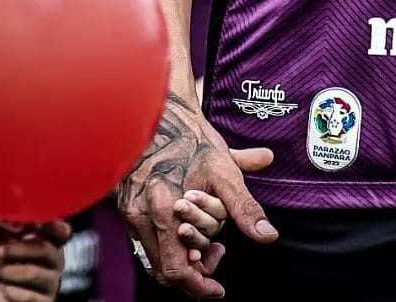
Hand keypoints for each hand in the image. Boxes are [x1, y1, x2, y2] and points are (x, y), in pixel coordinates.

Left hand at [0, 219, 71, 301]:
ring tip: (0, 272)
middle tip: (1, 250)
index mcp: (49, 241)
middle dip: (23, 248)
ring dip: (16, 271)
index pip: (62, 231)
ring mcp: (50, 283)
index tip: (37, 223)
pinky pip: (33, 297)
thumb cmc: (0, 262)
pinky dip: (16, 292)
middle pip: (48, 250)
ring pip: (39, 273)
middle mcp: (54, 261)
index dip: (53, 225)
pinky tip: (5, 289)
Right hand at [119, 92, 275, 298]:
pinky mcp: (127, 205)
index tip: (218, 289)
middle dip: (194, 273)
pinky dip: (168, 242)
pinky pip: (145, 239)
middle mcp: (142, 217)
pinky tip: (187, 226)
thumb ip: (244, 207)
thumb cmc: (192, 138)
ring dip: (181, 258)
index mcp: (164, 211)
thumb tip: (268, 235)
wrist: (159, 110)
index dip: (200, 286)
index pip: (177, 271)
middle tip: (217, 257)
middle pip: (164, 271)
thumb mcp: (225, 170)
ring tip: (206, 242)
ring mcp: (131, 212)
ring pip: (154, 257)